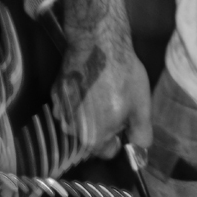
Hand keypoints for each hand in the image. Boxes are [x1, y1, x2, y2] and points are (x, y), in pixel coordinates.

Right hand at [52, 42, 151, 160]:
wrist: (97, 44)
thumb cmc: (123, 76)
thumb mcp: (141, 106)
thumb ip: (141, 133)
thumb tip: (141, 152)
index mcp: (93, 138)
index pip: (108, 151)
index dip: (120, 135)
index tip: (125, 117)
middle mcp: (71, 130)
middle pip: (93, 135)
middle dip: (105, 123)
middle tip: (116, 99)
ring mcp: (59, 111)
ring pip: (80, 120)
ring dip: (90, 111)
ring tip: (103, 88)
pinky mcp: (54, 94)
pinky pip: (70, 104)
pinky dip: (78, 97)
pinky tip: (89, 81)